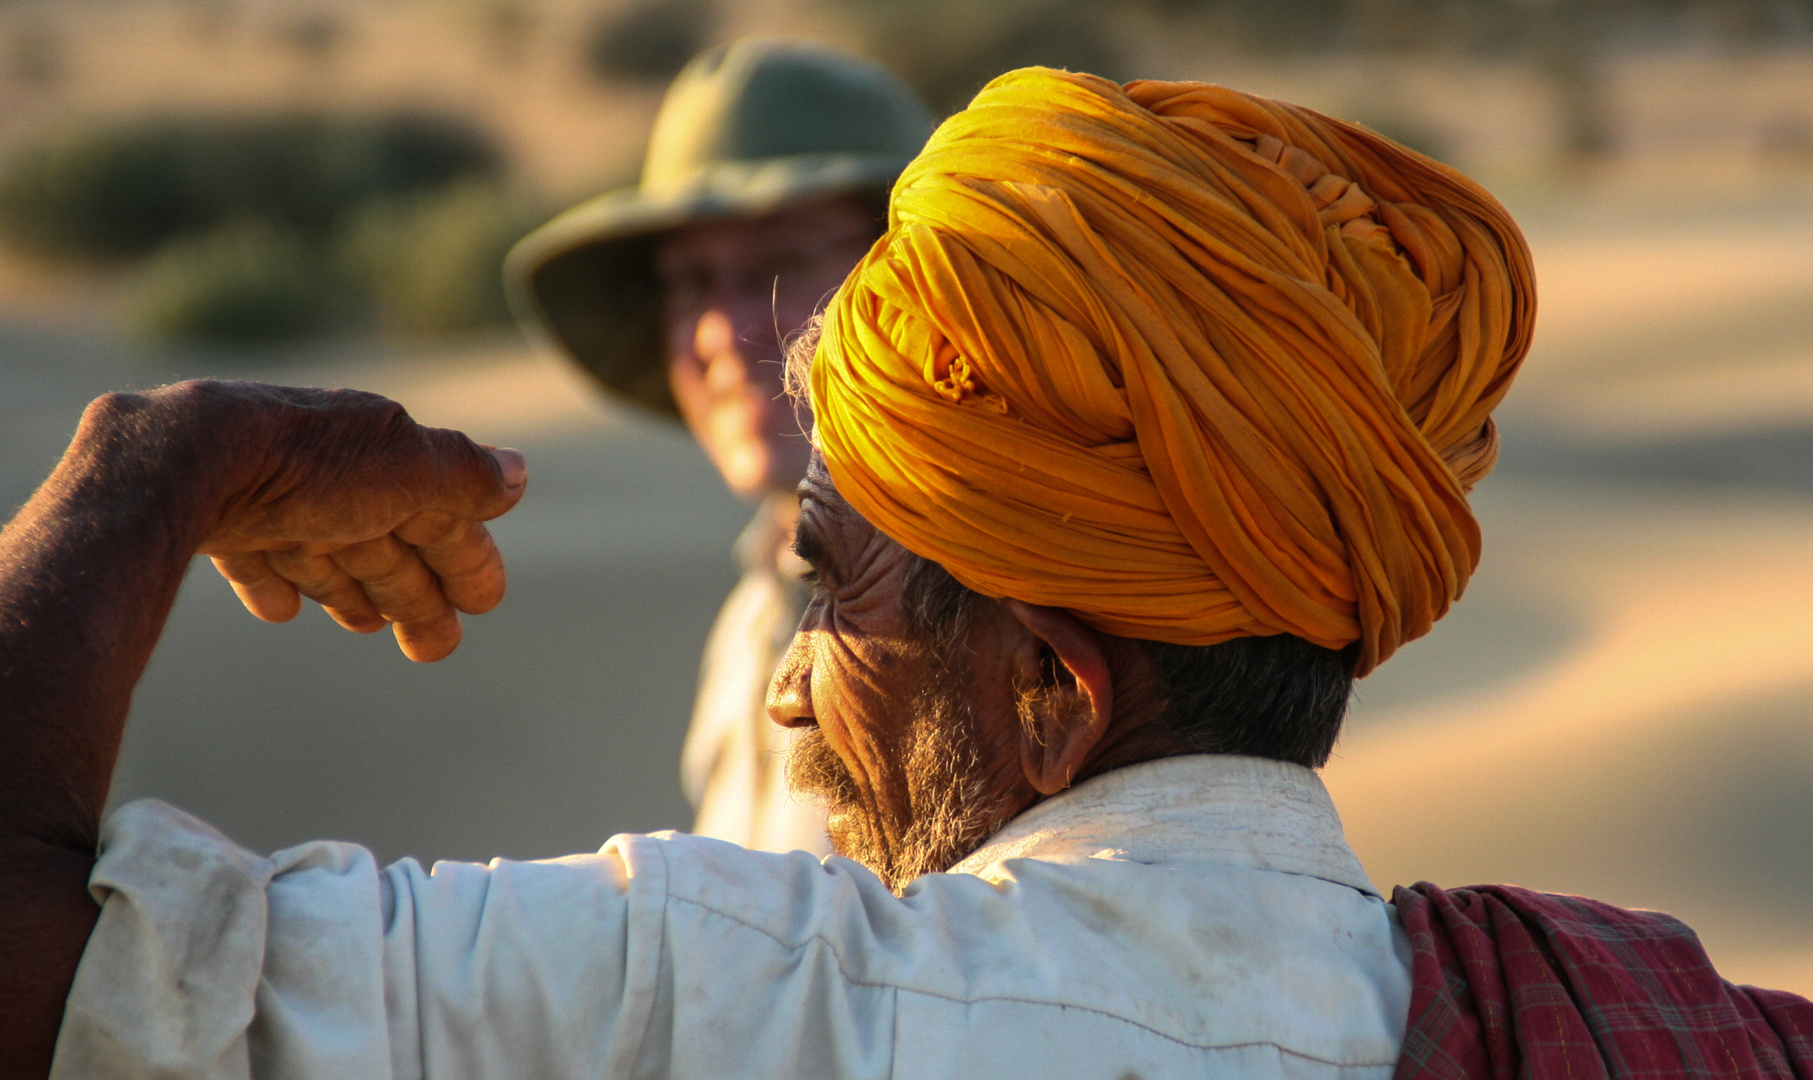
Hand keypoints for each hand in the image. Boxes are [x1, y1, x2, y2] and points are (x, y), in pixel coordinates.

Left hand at [164, 381, 526, 661]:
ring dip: (352, 589)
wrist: (188, 458)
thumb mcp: (408, 467)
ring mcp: (270, 497)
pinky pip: (253, 556)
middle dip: (415, 593)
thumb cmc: (311, 465)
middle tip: (436, 648)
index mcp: (383, 456)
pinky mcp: (215, 519)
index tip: (484, 604)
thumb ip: (464, 473)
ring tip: (366, 626)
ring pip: (325, 552)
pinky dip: (275, 582)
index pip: (440, 515)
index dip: (466, 559)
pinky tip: (279, 610)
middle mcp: (330, 474)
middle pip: (385, 543)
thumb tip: (519, 475)